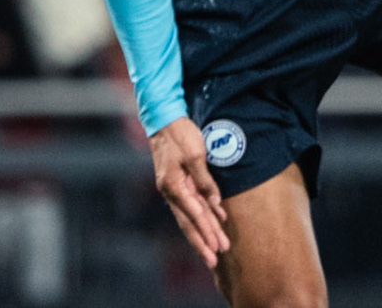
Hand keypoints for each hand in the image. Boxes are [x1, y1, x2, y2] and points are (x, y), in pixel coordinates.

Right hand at [150, 117, 228, 268]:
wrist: (165, 121)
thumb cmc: (180, 136)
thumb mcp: (195, 155)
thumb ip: (205, 181)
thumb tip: (215, 203)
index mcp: (173, 186)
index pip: (193, 214)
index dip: (206, 231)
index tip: (216, 246)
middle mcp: (172, 192)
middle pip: (189, 222)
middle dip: (203, 241)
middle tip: (215, 259)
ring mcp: (174, 189)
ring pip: (190, 216)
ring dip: (204, 233)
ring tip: (216, 249)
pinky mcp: (179, 184)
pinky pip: (192, 204)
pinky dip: (203, 215)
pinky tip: (216, 223)